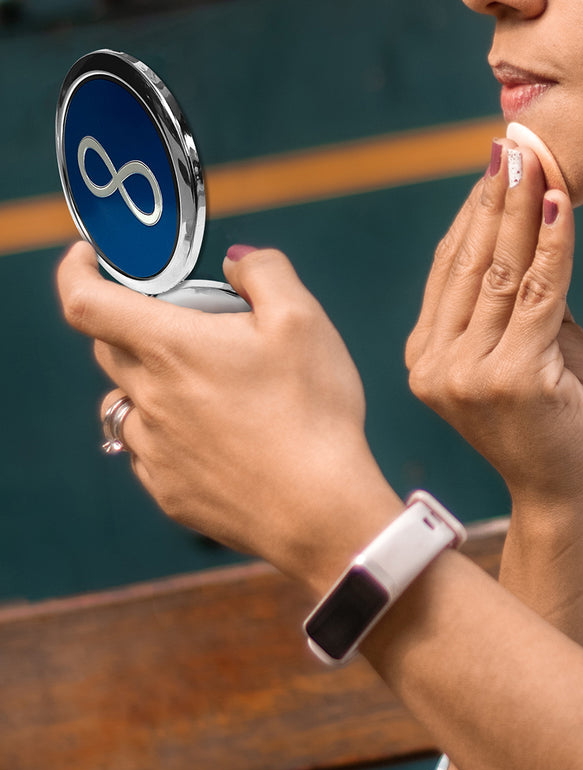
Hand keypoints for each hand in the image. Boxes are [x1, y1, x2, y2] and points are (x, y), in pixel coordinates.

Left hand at [57, 242, 402, 591]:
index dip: (75, 270)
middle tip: (191, 327)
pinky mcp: (170, 492)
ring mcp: (155, 451)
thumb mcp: (303, 321)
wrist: (320, 510)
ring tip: (211, 391)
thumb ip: (264, 272)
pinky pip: (150, 451)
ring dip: (153, 385)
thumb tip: (235, 261)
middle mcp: (150, 400)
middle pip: (109, 349)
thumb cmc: (313, 412)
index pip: (85, 301)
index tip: (89, 259)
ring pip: (129, 403)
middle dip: (134, 326)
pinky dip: (169, 434)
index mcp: (171, 349)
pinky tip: (218, 440)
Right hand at [405, 140, 582, 510]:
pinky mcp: (511, 378)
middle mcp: (434, 365)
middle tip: (511, 146)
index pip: (448, 272)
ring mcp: (466, 375)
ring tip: (534, 159)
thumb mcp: (519, 354)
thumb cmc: (548, 421)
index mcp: (426, 358)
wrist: (564, 493)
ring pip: (500, 273)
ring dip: (522, 210)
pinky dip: (553, 246)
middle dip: (494, 200)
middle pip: (469, 264)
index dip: (471, 217)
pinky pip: (539, 295)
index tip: (491, 171)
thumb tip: (528, 227)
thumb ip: (513, 303)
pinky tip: (560, 203)